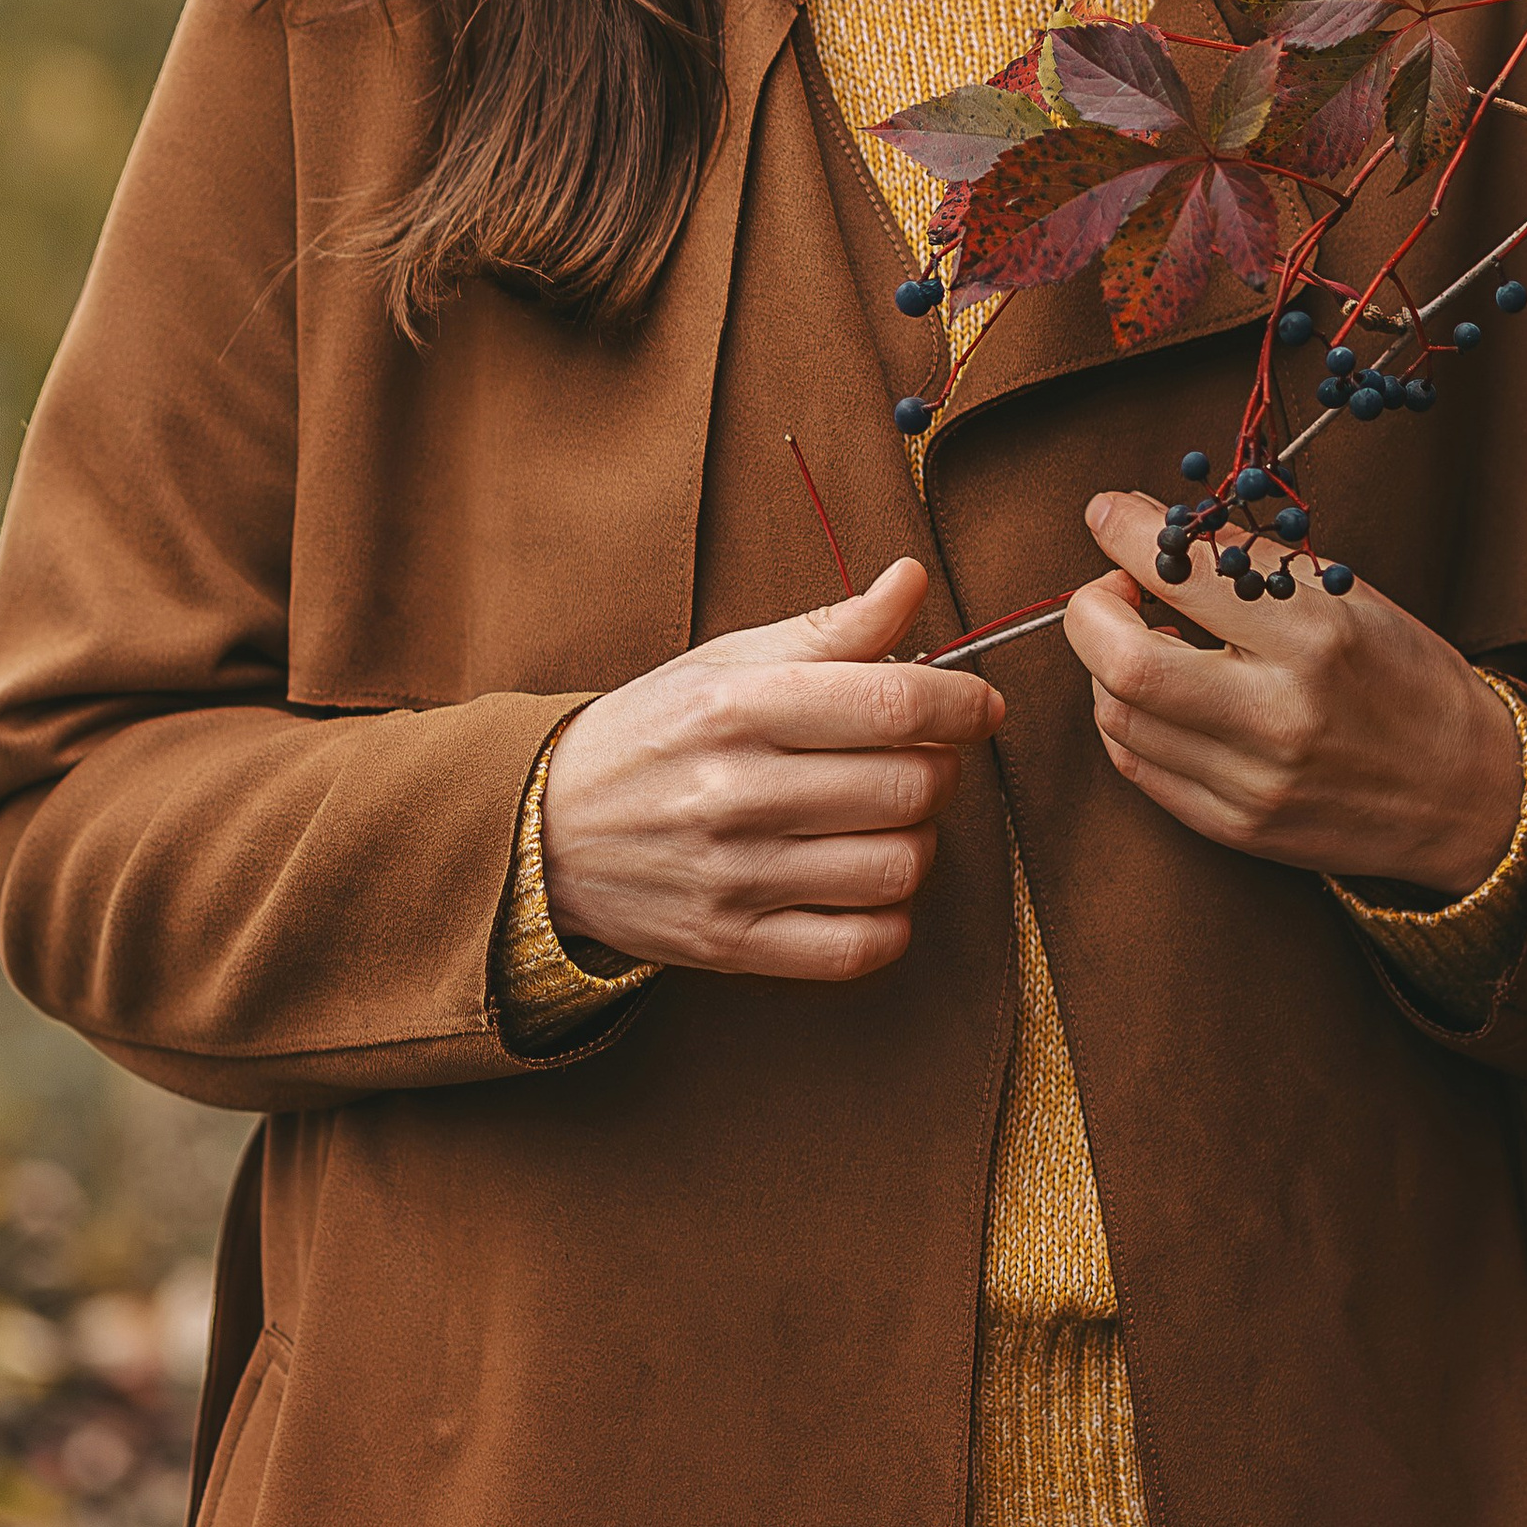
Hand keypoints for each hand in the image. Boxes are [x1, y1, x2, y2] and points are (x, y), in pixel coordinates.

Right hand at [540, 560, 1003, 982]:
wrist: (546, 829)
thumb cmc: (655, 733)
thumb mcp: (728, 662)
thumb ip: (829, 629)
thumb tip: (910, 579)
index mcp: (737, 706)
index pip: (891, 702)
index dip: (961, 703)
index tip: (980, 706)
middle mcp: (734, 792)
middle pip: (907, 786)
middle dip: (941, 769)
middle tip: (923, 759)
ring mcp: (732, 876)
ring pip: (895, 868)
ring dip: (919, 841)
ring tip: (891, 819)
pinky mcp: (730, 945)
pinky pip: (857, 947)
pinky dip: (888, 920)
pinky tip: (867, 882)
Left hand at [1062, 494, 1523, 897]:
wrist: (1468, 792)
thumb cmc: (1408, 679)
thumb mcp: (1346, 595)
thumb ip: (1248, 563)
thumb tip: (1153, 525)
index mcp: (1315, 637)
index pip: (1182, 575)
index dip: (1123, 534)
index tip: (1108, 514)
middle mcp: (1277, 715)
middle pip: (1123, 664)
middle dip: (1091, 610)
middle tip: (1118, 588)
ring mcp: (1252, 783)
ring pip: (1117, 717)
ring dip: (1107, 665)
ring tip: (1147, 640)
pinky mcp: (1236, 828)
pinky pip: (1139, 767)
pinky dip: (1127, 718)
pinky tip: (1159, 695)